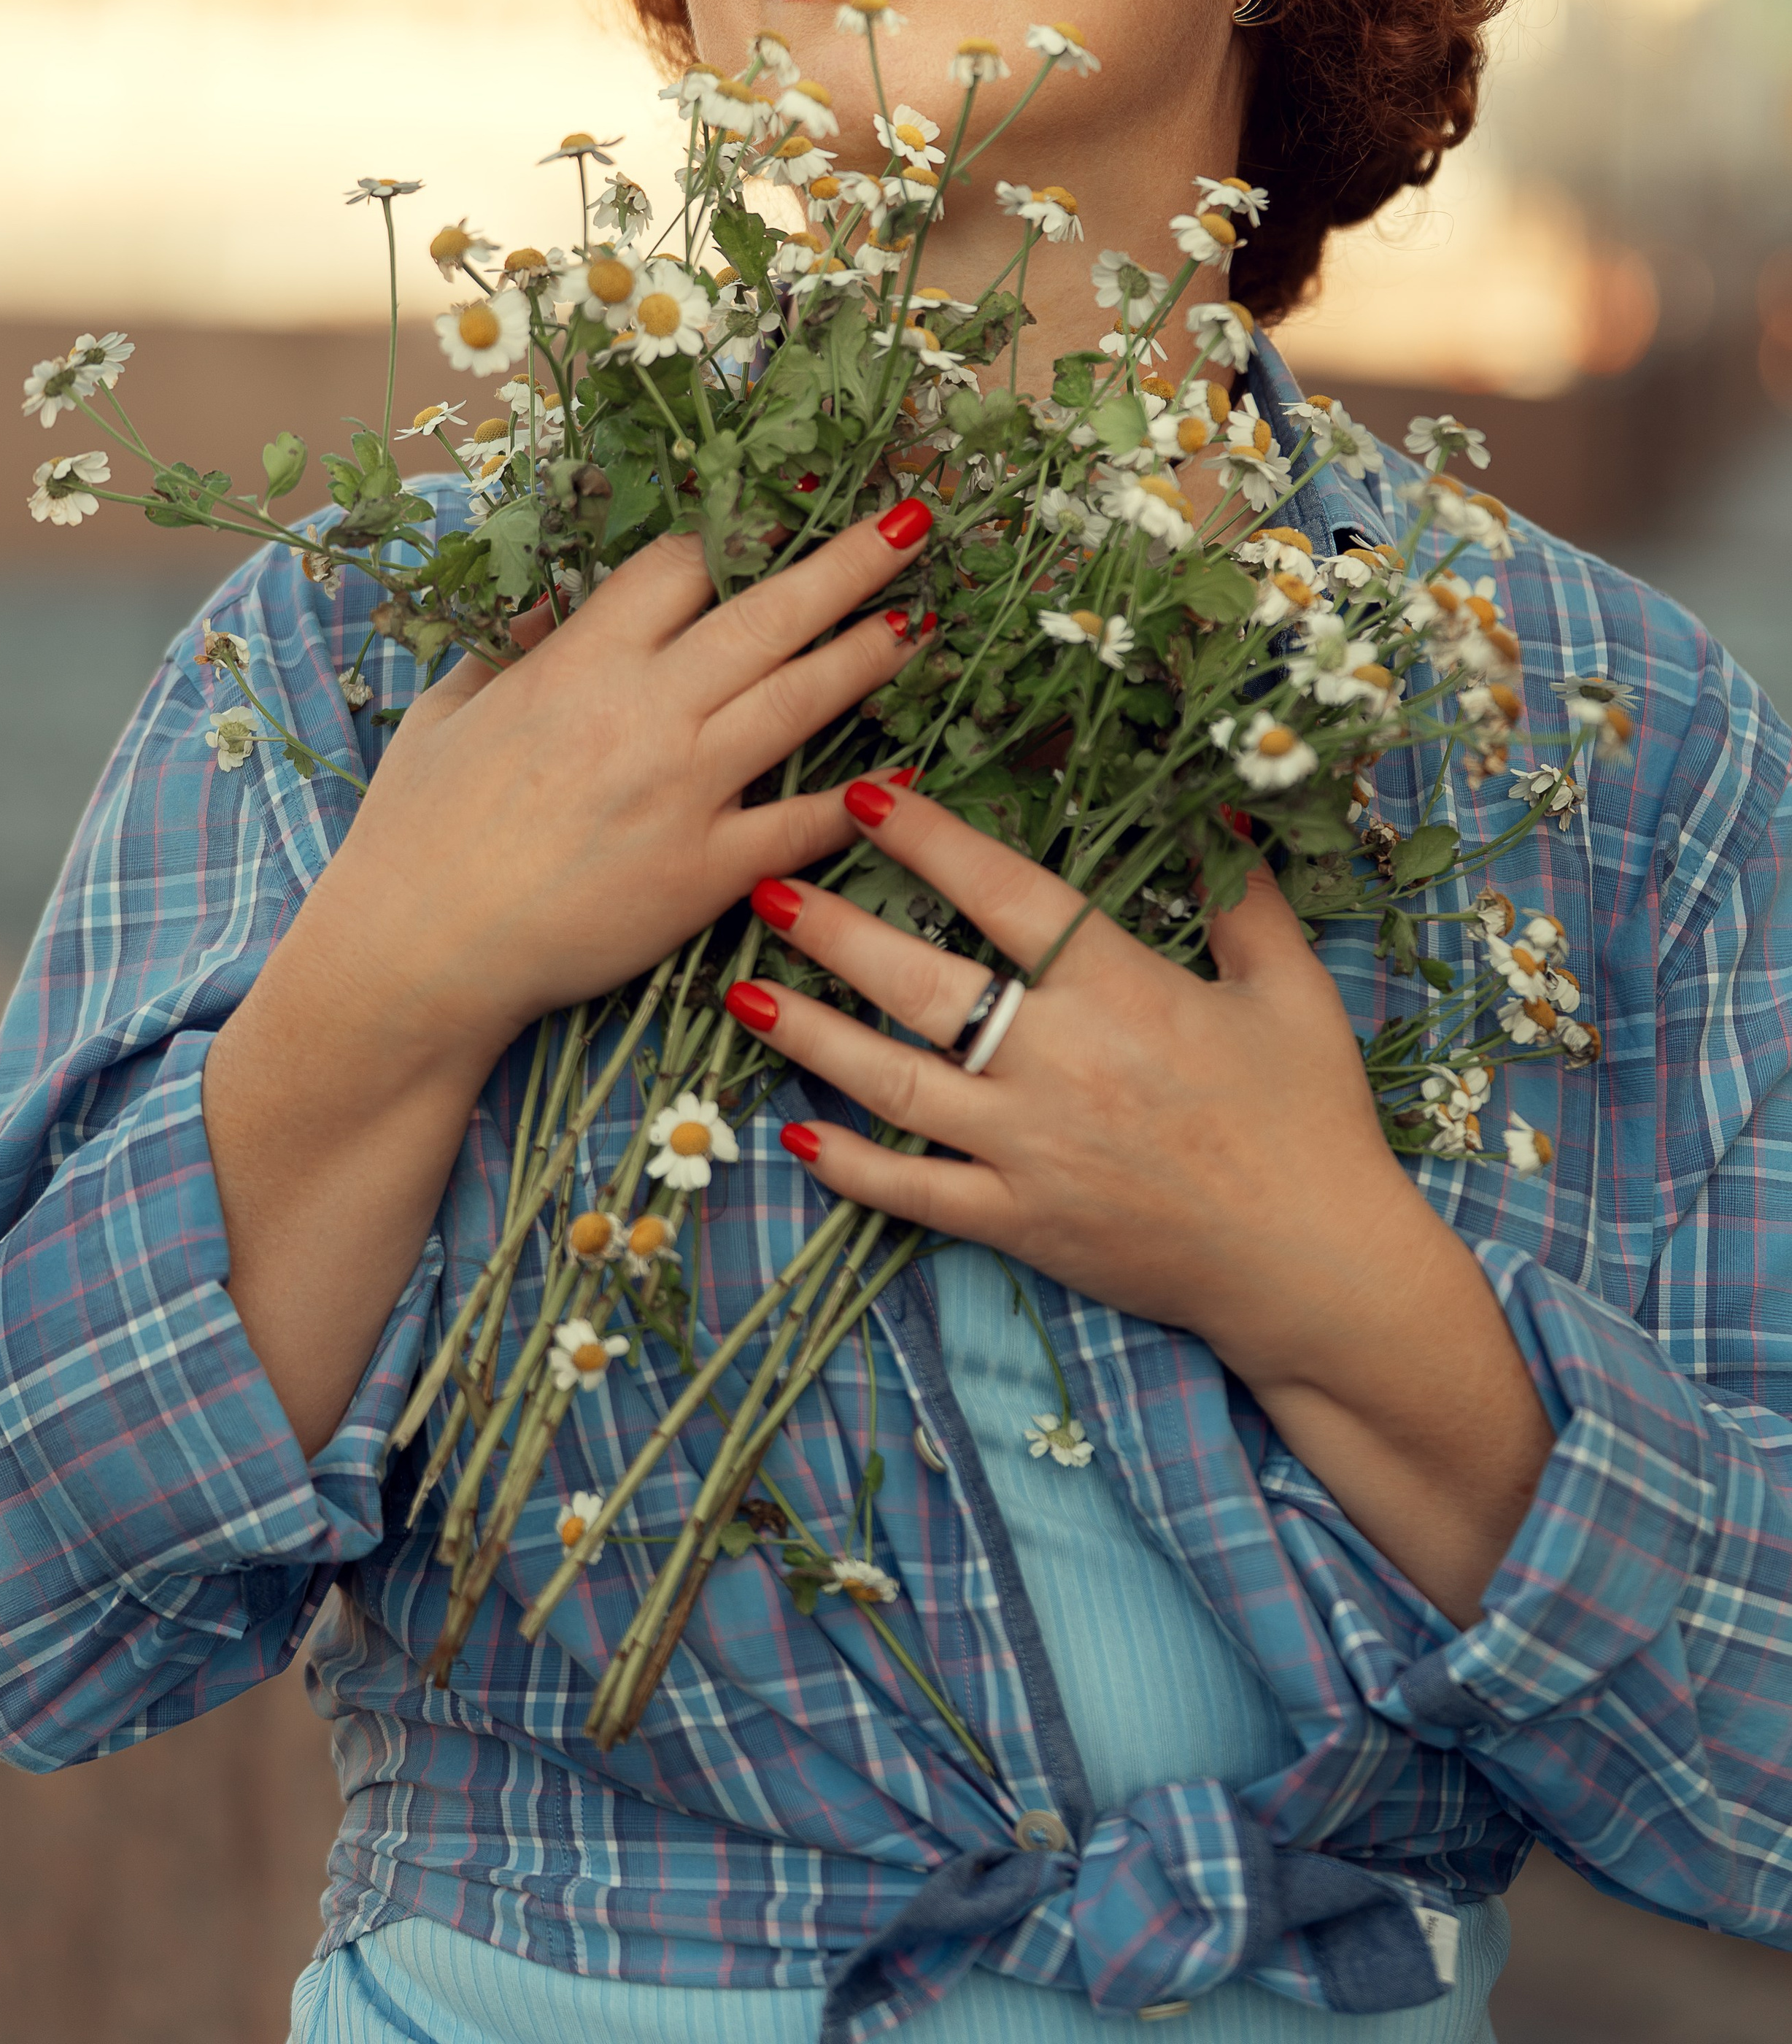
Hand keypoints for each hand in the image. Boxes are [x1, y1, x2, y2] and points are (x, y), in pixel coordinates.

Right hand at [308, 501, 935, 1083]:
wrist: (417, 954)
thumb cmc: (414, 833)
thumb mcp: (446, 713)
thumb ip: (507, 651)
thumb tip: (551, 609)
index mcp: (579, 663)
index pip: (680, 568)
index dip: (729, 539)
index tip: (768, 521)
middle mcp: (645, 714)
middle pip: (767, 614)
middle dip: (848, 560)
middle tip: (910, 522)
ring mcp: (684, 792)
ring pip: (801, 702)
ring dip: (869, 655)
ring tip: (921, 622)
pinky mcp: (707, 873)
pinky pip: (801, 825)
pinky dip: (858, 801)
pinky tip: (904, 775)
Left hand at [724, 774, 1414, 1376]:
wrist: (1315, 1264)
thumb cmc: (1309, 1118)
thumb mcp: (1292, 991)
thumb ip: (1244, 900)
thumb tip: (1222, 814)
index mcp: (1121, 989)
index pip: (1004, 895)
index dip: (930, 840)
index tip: (866, 794)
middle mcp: (1059, 1062)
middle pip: (920, 984)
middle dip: (833, 931)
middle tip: (764, 887)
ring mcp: (1029, 1149)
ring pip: (893, 1084)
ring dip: (811, 1037)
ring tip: (743, 995)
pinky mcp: (1020, 1223)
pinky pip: (915, 1193)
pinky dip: (851, 1168)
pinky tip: (794, 1137)